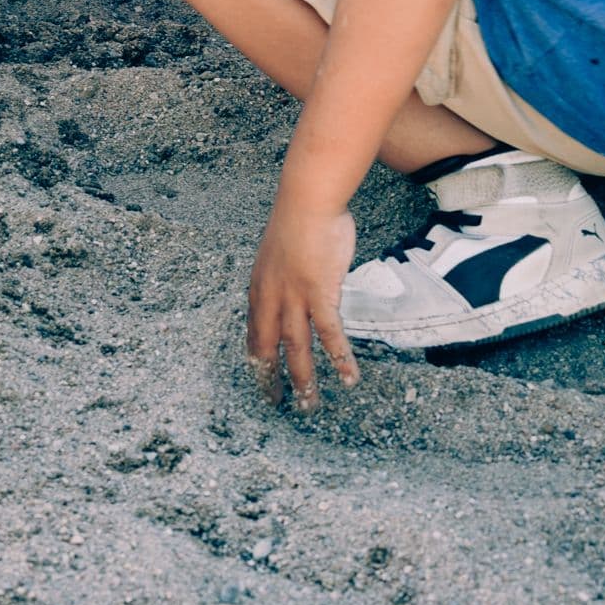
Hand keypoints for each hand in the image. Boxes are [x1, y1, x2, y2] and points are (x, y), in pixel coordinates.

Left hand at [245, 202, 359, 413]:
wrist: (307, 199)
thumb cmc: (299, 220)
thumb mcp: (279, 253)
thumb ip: (284, 278)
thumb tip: (294, 291)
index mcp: (260, 286)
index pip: (254, 332)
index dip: (257, 358)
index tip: (261, 379)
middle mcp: (271, 296)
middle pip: (267, 347)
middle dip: (271, 379)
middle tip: (277, 405)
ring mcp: (293, 297)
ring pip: (296, 349)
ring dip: (303, 380)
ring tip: (310, 405)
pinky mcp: (319, 294)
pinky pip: (330, 334)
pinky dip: (339, 358)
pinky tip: (350, 378)